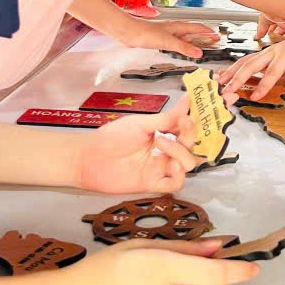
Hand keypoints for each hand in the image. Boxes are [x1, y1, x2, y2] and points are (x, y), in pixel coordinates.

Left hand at [75, 96, 197, 193]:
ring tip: (163, 145)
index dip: (193, 121)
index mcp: (163, 133)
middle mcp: (165, 151)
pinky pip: (175, 183)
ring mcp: (161, 167)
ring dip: (182, 152)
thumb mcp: (141, 124)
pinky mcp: (154, 183)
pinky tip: (169, 165)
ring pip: (187, 164)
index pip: (186, 128)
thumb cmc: (112, 137)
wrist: (90, 157)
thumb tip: (187, 101)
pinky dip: (178, 175)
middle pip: (191, 146)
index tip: (190, 112)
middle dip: (190, 135)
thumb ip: (166, 118)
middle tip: (182, 124)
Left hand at [118, 15, 219, 58]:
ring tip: (200, 46)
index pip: (198, 27)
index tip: (217, 36)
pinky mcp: (160, 38)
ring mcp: (167, 33)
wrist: (129, 32)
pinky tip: (180, 49)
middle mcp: (174, 28)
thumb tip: (199, 53)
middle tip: (213, 41)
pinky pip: (176, 41)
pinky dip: (183, 45)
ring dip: (194, 41)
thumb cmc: (145, 33)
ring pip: (185, 36)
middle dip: (203, 36)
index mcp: (179, 26)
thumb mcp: (168, 41)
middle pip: (193, 31)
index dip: (208, 32)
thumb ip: (184, 47)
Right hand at [219, 26, 284, 104]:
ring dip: (232, 71)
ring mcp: (266, 51)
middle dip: (238, 78)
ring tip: (220, 81)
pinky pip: (247, 59)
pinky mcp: (264, 53)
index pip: (272, 73)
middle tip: (227, 90)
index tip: (254, 97)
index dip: (263, 85)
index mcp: (284, 55)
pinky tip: (227, 73)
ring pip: (246, 60)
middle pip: (251, 64)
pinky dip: (236, 67)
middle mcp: (272, 52)